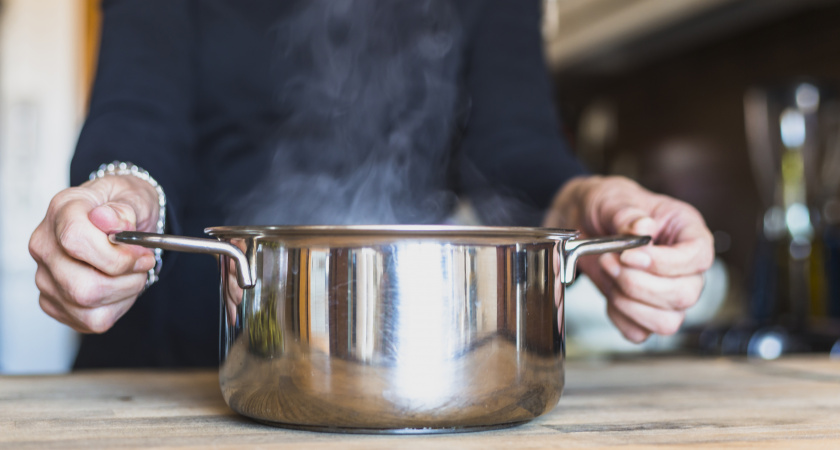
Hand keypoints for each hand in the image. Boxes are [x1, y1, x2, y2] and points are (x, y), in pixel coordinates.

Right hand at [28, 175, 160, 332]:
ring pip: (86, 305)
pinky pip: (89, 320)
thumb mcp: (135, 197)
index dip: (116, 256)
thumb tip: (107, 220)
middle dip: (125, 280)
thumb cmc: (125, 207)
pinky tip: (120, 287)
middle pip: (81, 285)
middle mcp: (45, 245)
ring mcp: (45, 276)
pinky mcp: (54, 301)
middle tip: (143, 265)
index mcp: (62, 211)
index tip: (142, 254)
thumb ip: (124, 209)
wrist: (122, 221)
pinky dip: (115, 307)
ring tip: (132, 274)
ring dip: (124, 293)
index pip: (76, 241)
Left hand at [545, 175, 713, 342]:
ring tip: (608, 274)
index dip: (667, 263)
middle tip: (608, 261)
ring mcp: (667, 293)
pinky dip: (619, 318)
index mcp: (687, 232)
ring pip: (668, 321)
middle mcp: (684, 266)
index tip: (631, 255)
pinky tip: (608, 293)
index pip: (700, 257)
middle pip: (686, 295)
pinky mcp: (644, 311)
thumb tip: (642, 228)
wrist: (581, 221)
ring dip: (630, 304)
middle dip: (640, 284)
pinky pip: (640, 332)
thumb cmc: (606, 205)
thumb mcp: (613, 198)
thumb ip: (627, 213)